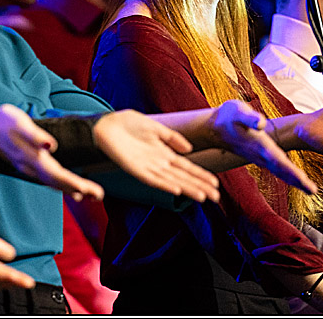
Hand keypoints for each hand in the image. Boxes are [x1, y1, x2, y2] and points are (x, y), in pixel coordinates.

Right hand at [0, 104, 104, 200]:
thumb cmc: (6, 122)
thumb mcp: (19, 124)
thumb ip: (34, 135)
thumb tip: (51, 144)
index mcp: (32, 158)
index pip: (56, 175)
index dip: (72, 183)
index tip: (88, 190)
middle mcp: (32, 166)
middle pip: (58, 182)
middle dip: (78, 188)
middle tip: (98, 196)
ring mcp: (30, 167)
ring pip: (54, 182)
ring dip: (72, 189)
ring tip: (92, 195)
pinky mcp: (30, 164)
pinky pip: (49, 178)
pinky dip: (62, 184)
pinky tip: (73, 188)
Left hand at [93, 109, 220, 202]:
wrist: (105, 124)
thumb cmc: (127, 124)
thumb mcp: (155, 128)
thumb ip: (172, 138)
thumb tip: (189, 149)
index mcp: (164, 153)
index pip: (187, 167)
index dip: (201, 175)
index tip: (216, 184)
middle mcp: (158, 163)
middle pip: (183, 177)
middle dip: (200, 186)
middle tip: (216, 198)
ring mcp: (147, 167)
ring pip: (172, 181)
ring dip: (187, 189)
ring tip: (202, 197)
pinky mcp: (135, 169)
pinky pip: (152, 179)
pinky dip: (165, 185)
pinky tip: (176, 190)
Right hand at [211, 100, 316, 193]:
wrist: (214, 127)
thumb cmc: (228, 116)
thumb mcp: (238, 111)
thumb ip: (249, 117)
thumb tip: (261, 123)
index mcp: (259, 145)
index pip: (279, 161)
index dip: (292, 172)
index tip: (304, 182)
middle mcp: (260, 154)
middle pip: (282, 170)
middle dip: (297, 181)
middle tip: (312, 191)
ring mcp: (259, 157)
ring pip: (280, 171)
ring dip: (294, 180)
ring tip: (310, 189)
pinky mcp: (259, 155)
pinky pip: (276, 167)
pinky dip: (288, 174)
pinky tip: (296, 179)